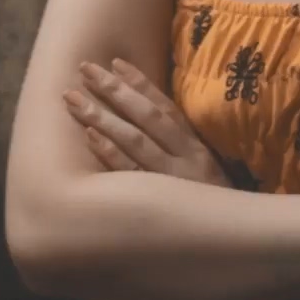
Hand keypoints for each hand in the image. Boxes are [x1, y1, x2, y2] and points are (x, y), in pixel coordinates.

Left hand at [63, 58, 230, 187]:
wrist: (225, 237)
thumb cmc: (208, 202)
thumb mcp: (202, 169)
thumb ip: (179, 145)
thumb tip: (145, 114)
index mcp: (195, 146)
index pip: (166, 106)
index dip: (140, 83)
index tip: (115, 61)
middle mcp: (184, 157)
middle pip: (146, 117)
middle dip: (114, 90)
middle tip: (85, 69)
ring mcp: (169, 179)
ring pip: (133, 141)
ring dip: (102, 117)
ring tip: (74, 99)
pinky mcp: (157, 203)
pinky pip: (129, 174)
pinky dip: (110, 154)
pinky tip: (89, 137)